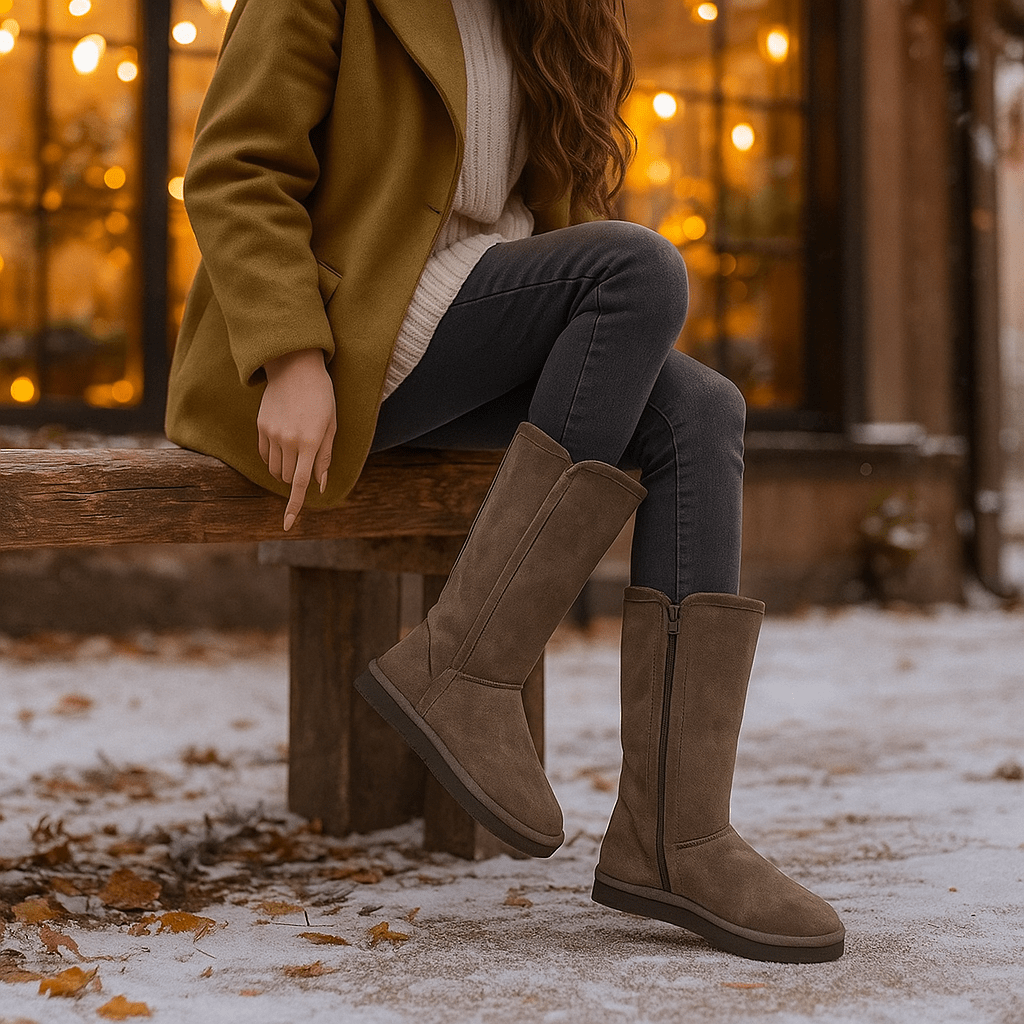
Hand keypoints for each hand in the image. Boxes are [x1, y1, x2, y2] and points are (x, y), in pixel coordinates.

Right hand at [257, 349, 335, 530]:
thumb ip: (326, 456)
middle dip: (297, 480)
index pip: (301, 483)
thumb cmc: (322, 397)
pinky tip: (282, 445)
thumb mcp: (332, 425)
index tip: (286, 525)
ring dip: (285, 471)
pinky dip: (273, 459)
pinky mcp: (261, 427)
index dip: (294, 506)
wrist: (295, 367)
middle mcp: (289, 441)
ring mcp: (272, 434)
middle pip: (288, 479)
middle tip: (307, 461)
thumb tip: (320, 485)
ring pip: (275, 470)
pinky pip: (264, 456)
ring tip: (295, 452)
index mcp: (311, 442)